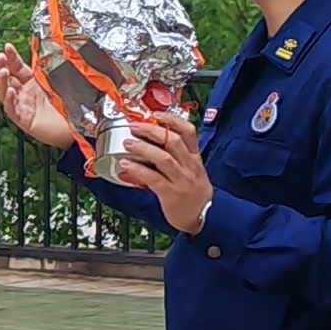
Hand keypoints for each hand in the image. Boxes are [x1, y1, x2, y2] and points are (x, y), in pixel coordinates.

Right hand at [0, 45, 83, 151]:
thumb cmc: (70, 106)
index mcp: (32, 83)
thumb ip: (49, 67)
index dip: (11, 57)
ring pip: (5, 93)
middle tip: (0, 57)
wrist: (78, 128)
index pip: (17, 67)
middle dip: (2, 67)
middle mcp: (25, 94)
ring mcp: (22, 106)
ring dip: (2, 82)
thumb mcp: (58, 81)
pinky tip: (10, 91)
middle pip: (7, 78)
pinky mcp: (24, 120)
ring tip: (3, 71)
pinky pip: (12, 109)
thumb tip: (45, 46)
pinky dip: (9, 100)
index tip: (7, 47)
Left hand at [116, 106, 213, 235]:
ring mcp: (181, 180)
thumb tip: (148, 142)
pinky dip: (137, 170)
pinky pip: (153, 178)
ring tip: (127, 143)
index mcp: (194, 157)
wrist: (205, 216)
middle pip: (173, 141)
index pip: (188, 132)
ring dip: (143, 148)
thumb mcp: (191, 170)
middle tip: (134, 126)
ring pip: (163, 158)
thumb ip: (175, 156)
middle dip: (152, 130)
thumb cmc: (193, 191)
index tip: (156, 113)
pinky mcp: (171, 194)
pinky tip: (125, 165)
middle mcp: (189, 166)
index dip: (172, 120)